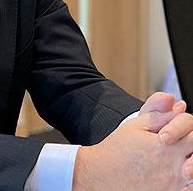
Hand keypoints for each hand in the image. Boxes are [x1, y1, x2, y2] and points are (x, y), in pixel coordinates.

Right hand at [73, 97, 192, 189]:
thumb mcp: (135, 126)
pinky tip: (178, 175)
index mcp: (167, 146)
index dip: (185, 129)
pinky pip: (189, 189)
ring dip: (190, 164)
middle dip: (190, 146)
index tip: (174, 132)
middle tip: (175, 145)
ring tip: (180, 161)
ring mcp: (174, 184)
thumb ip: (159, 114)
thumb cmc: (118, 149)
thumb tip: (177, 104)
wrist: (103, 174)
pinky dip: (187, 183)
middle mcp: (174, 167)